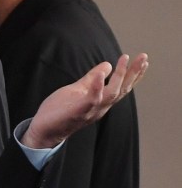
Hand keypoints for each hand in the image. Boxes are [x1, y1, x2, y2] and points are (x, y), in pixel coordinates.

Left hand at [23, 52, 147, 148]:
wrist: (44, 130)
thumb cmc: (61, 111)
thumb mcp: (78, 89)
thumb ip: (92, 78)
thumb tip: (107, 65)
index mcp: (101, 101)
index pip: (122, 87)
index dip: (134, 74)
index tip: (144, 59)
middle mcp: (100, 107)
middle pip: (122, 90)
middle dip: (133, 73)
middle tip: (143, 57)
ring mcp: (90, 111)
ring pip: (111, 94)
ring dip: (120, 77)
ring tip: (124, 60)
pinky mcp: (78, 112)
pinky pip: (90, 100)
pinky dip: (97, 87)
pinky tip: (102, 74)